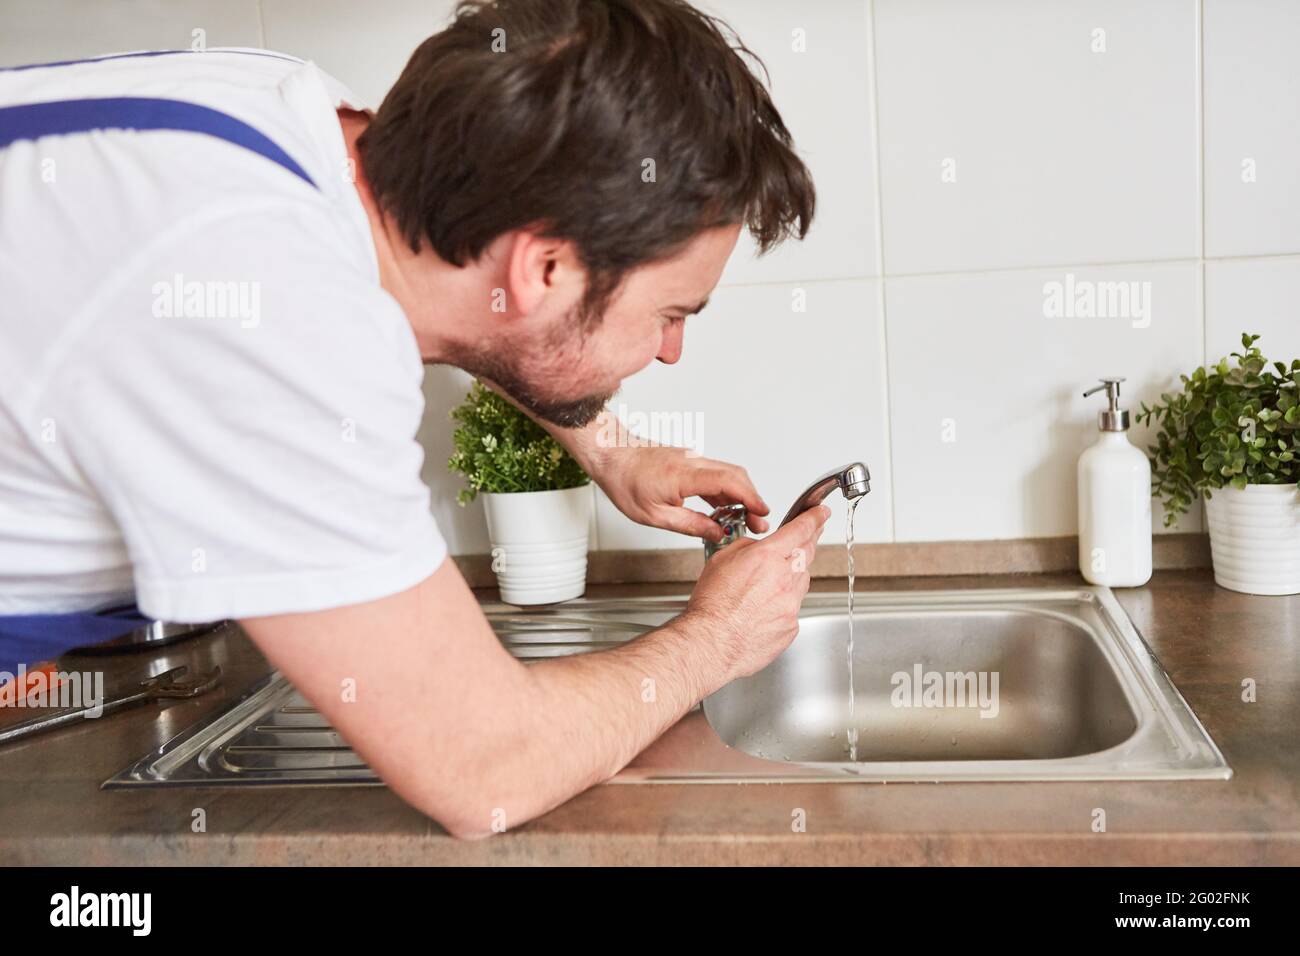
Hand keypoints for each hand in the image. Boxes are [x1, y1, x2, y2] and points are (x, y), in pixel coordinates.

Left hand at [595, 445, 770, 541]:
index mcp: (684, 475)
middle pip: (735, 476)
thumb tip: (717, 533)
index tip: (762, 513)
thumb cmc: (624, 481)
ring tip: (744, 521)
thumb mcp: (654, 515)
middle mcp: (692, 462)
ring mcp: (692, 459)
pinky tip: (724, 509)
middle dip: (752, 500)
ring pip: (727, 474)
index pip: (729, 482)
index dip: (751, 497)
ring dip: (740, 496)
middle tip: (757, 523)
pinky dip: (726, 491)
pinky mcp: (689, 461)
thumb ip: (690, 524)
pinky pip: (715, 474)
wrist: (609, 454)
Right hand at [679, 505, 829, 686]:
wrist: (712, 643)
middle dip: (810, 541)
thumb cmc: (712, 606)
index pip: (800, 530)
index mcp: (767, 557)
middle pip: (807, 554)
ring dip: (793, 575)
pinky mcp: (791, 626)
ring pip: (802, 582)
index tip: (822, 514)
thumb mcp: (721, 560)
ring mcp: (791, 605)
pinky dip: (783, 604)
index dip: (814, 519)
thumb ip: (746, 548)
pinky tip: (763, 609)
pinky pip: (793, 608)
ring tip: (772, 581)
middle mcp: (784, 579)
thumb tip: (758, 548)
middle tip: (811, 535)